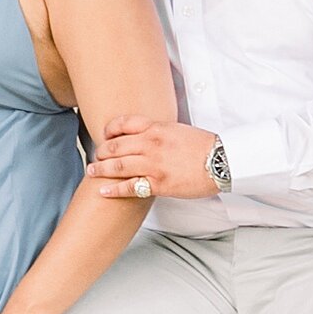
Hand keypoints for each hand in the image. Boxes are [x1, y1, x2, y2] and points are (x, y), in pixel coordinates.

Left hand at [92, 120, 221, 202]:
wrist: (220, 162)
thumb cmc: (204, 146)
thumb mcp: (178, 130)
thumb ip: (159, 132)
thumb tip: (147, 135)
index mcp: (157, 128)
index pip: (124, 123)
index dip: (110, 129)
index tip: (105, 135)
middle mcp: (151, 144)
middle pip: (115, 145)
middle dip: (101, 151)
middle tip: (96, 155)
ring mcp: (153, 164)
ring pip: (117, 165)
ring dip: (101, 169)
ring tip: (92, 171)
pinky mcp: (158, 183)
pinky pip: (130, 186)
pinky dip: (114, 189)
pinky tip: (103, 190)